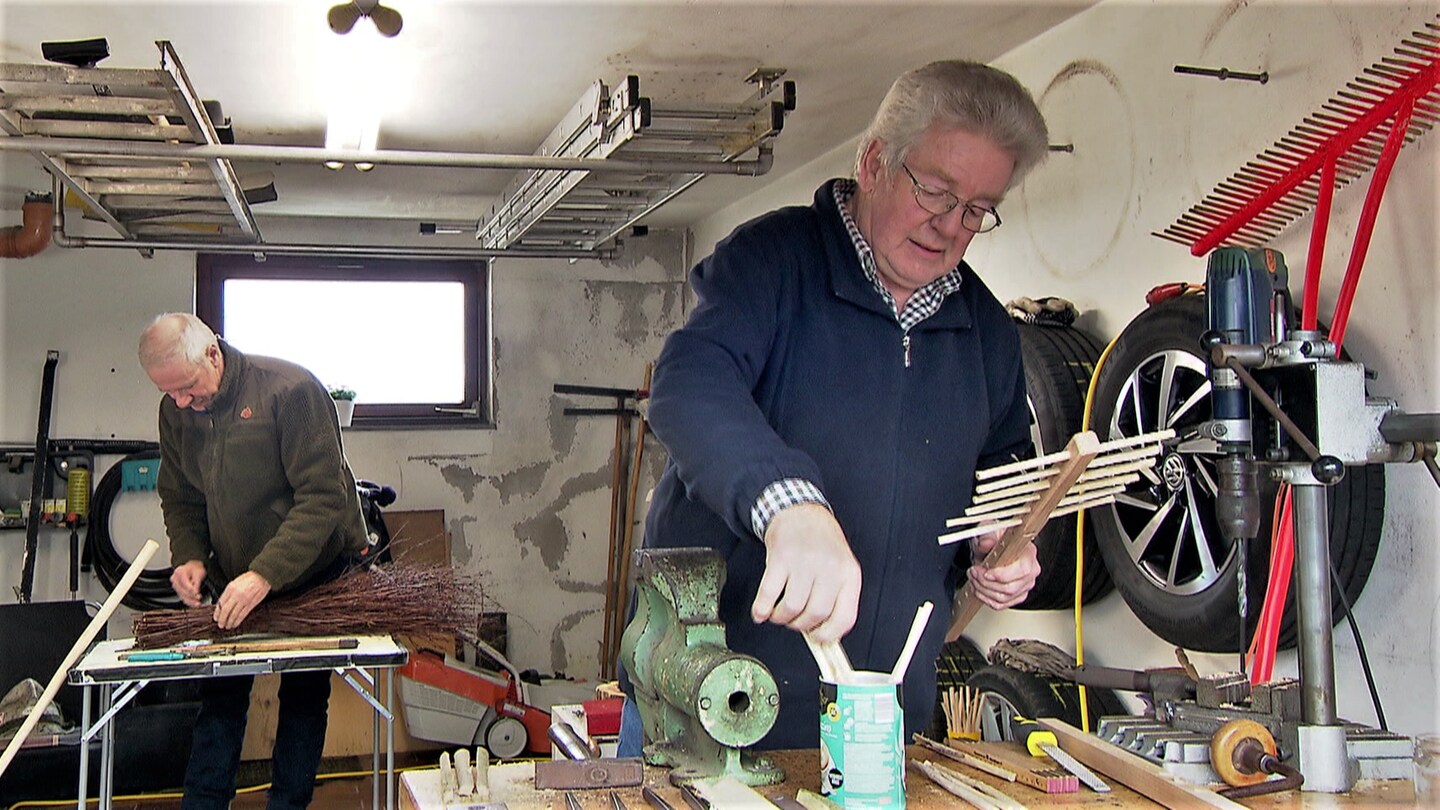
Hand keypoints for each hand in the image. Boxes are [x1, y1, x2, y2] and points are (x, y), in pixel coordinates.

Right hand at [170, 560, 207, 607]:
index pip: (185, 584)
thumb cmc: (195, 568)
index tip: (198, 595)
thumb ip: (197, 582)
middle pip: (183, 591)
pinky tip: (193, 604)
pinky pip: (182, 597)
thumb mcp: (199, 573)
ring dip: (190, 601)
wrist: (192, 567)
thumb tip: (196, 592)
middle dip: (192, 597)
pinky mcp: (177, 590)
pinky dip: (188, 602)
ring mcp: (175, 585)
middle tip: (199, 599)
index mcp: (179, 572)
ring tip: (197, 604)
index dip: (192, 591)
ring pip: (182, 596)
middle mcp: (175, 579)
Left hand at [214, 571, 271, 629]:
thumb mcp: (235, 582)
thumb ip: (228, 592)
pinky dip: (238, 621)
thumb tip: (223, 603)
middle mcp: (236, 595)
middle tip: (220, 624)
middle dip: (222, 620)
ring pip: (234, 614)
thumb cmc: (250, 578)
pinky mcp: (251, 604)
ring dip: (229, 622)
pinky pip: (242, 615)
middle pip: (226, 610)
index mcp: (230, 588)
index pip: (220, 603)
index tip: (216, 617)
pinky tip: (235, 623)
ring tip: (228, 626)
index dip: (217, 612)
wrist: (262, 576)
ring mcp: (244, 600)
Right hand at [751, 503, 861, 641]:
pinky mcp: (780, 558)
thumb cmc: (821, 543)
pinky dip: (761, 609)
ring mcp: (804, 562)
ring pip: (791, 607)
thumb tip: (822, 635)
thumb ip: (836, 597)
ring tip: (778, 614)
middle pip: (815, 614)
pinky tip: (760, 612)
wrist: (800, 512)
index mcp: (849, 575)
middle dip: (801, 625)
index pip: (845, 617)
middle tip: (795, 622)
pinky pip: (768, 593)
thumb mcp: (841, 567)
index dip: (829, 635)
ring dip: (781, 618)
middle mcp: (829, 568)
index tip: (818, 639)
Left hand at [967, 529, 1040, 609]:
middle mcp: (1031, 571)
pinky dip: (986, 598)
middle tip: (974, 573)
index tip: (985, 571)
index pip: (1022, 570)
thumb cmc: (995, 539)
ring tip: (974, 579)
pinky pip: (1001, 604)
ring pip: (1004, 597)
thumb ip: (987, 537)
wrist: (993, 547)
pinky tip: (979, 588)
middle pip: (1011, 588)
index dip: (1002, 574)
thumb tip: (985, 543)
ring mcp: (1025, 585)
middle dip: (986, 583)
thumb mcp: (989, 530)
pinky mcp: (1017, 596)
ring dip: (983, 590)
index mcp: (1028, 553)